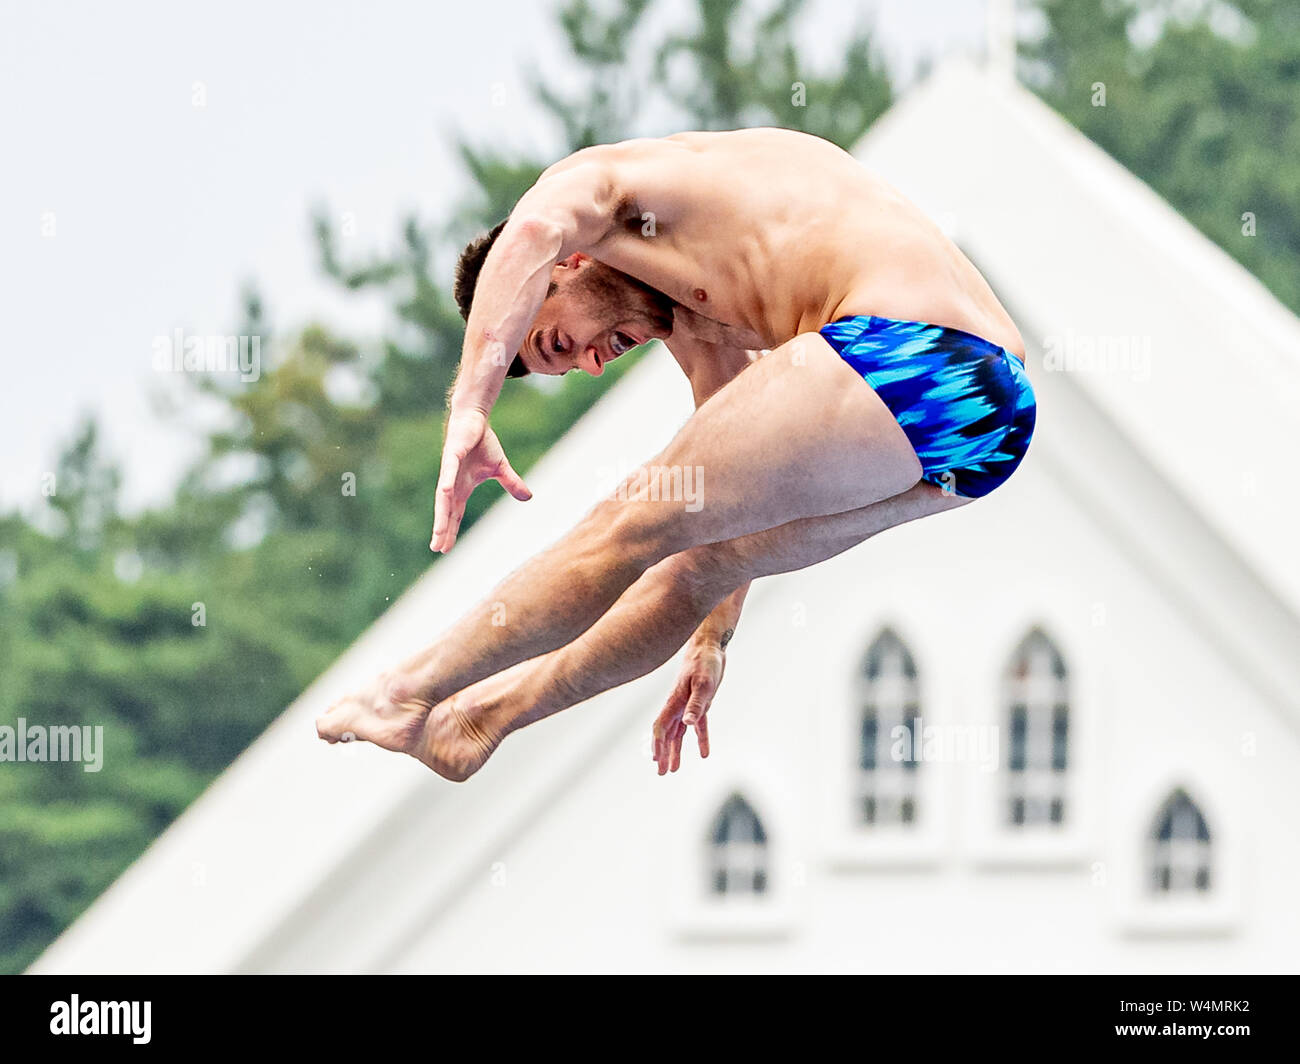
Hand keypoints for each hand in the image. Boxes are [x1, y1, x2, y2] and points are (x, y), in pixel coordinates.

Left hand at [431, 407, 530, 552]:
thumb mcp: (500, 468)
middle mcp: (452, 483)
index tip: (444, 548)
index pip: (455, 514)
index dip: (450, 530)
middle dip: (442, 530)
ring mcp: (450, 471)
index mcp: (462, 488)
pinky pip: (448, 473)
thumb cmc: (482, 443)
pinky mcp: (451, 456)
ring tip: (438, 532)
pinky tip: (444, 495)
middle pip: (446, 512)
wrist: (474, 420)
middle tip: (436, 548)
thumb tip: (529, 497)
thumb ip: (512, 483)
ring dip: (441, 515)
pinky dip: (446, 484)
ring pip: (444, 498)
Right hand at [652, 641, 723, 774]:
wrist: (710, 648)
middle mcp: (678, 706)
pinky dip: (700, 739)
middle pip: (667, 734)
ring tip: (673, 769)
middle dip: (662, 753)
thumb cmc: (705, 662)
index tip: (656, 760)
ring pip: (679, 733)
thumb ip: (696, 704)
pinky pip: (698, 726)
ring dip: (675, 751)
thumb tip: (688, 725)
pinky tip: (703, 753)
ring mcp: (688, 706)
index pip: (661, 727)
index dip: (657, 744)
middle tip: (661, 772)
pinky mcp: (700, 704)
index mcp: (674, 702)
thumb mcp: (703, 683)